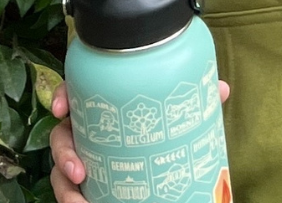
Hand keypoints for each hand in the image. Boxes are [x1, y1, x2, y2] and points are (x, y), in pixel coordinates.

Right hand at [49, 77, 232, 201]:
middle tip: (80, 171)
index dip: (63, 97)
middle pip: (62, 137)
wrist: (166, 174)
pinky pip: (73, 192)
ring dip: (65, 187)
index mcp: (103, 108)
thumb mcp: (176, 118)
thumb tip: (220, 89)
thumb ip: (193, 103)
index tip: (62, 109)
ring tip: (80, 202)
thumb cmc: (161, 131)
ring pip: (61, 170)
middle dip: (64, 154)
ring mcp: (85, 158)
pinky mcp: (89, 184)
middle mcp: (87, 132)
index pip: (75, 94)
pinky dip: (74, 200)